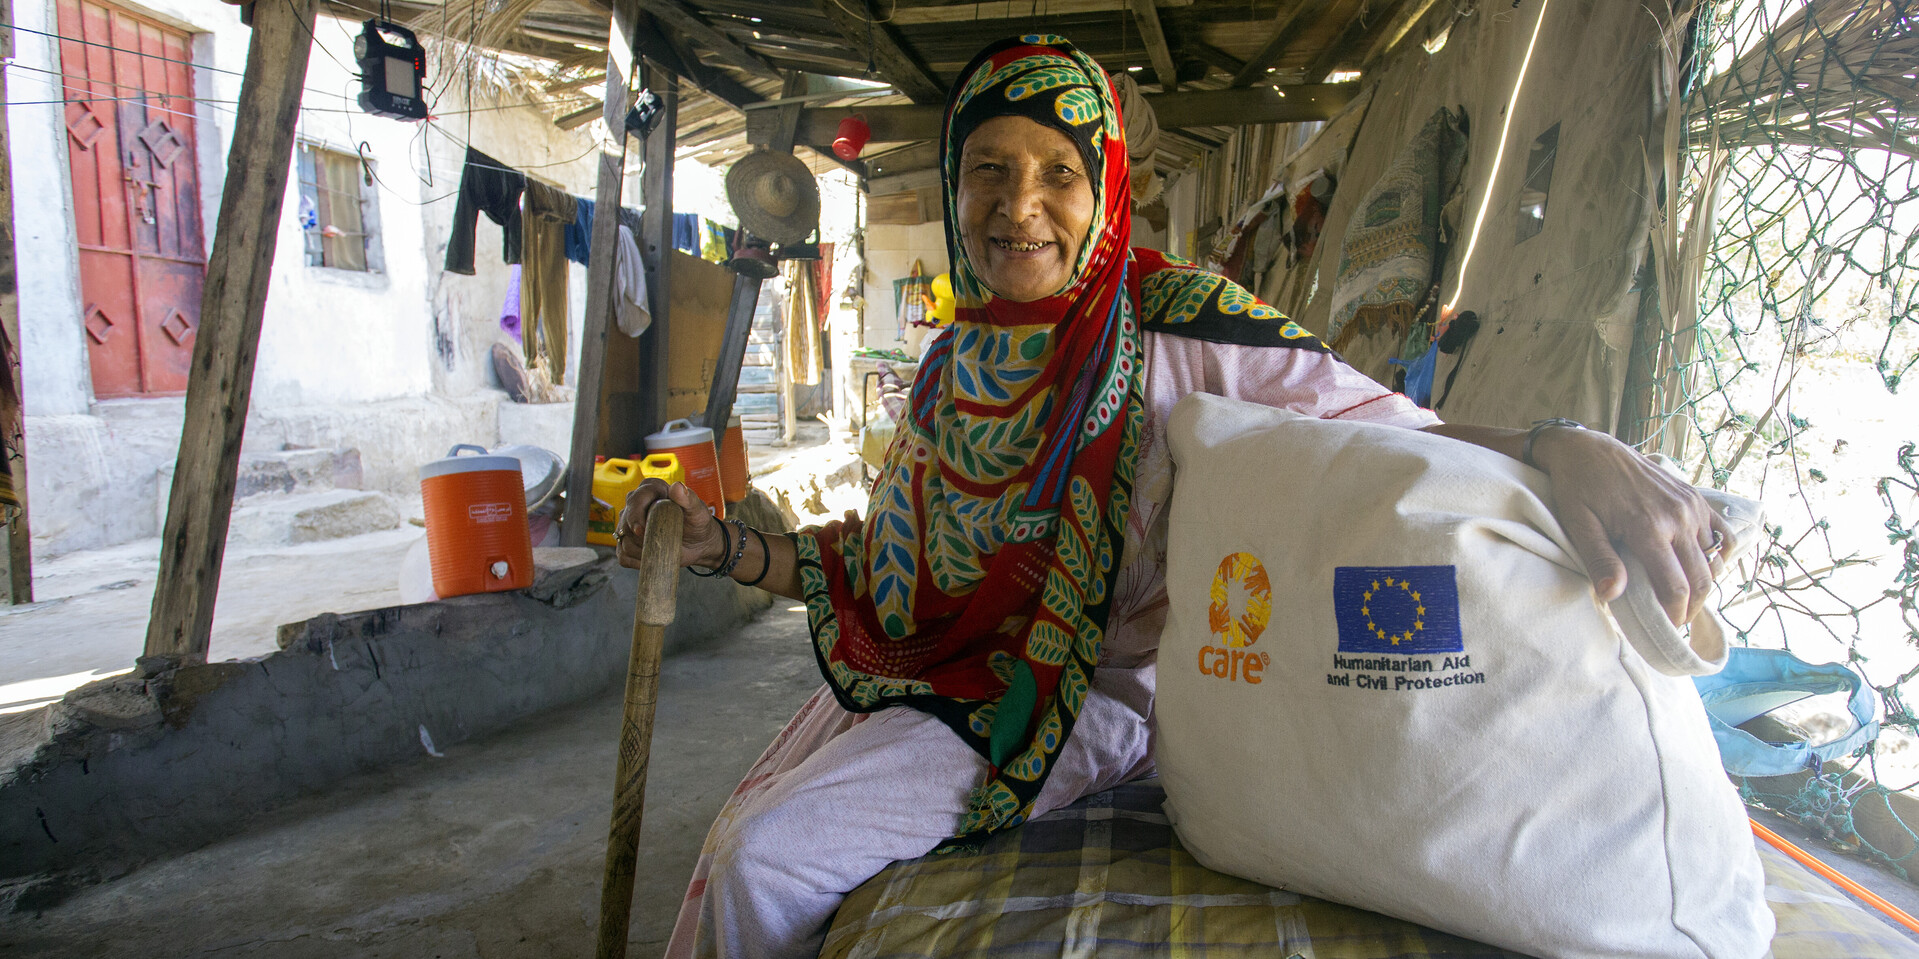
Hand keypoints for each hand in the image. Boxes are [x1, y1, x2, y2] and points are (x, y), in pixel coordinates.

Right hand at [614, 479, 725, 570]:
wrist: (698, 542)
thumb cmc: (697, 522)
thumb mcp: (697, 510)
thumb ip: (688, 498)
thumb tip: (677, 487)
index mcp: (650, 489)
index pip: (635, 500)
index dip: (634, 516)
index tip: (641, 531)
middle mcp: (635, 504)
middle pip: (625, 522)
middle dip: (638, 538)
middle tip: (656, 546)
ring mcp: (628, 524)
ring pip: (623, 540)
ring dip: (639, 552)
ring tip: (659, 552)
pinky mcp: (628, 542)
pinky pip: (623, 555)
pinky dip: (635, 562)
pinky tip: (650, 560)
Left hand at [1532, 426, 1732, 625]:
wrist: (1590, 450)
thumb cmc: (1578, 490)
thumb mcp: (1580, 526)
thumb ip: (1599, 561)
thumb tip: (1612, 596)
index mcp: (1648, 527)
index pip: (1676, 586)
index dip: (1675, 615)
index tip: (1667, 630)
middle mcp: (1678, 516)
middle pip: (1701, 578)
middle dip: (1692, 607)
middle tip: (1676, 621)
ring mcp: (1691, 505)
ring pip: (1714, 559)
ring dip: (1704, 584)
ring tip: (1684, 598)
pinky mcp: (1695, 497)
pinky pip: (1723, 534)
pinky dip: (1719, 556)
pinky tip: (1702, 568)